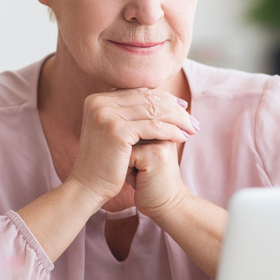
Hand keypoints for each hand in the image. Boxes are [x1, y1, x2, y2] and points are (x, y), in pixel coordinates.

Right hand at [66, 88, 197, 209]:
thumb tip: (157, 98)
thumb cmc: (105, 163)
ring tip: (193, 129)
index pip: (139, 92)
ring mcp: (106, 114)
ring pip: (153, 111)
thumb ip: (128, 114)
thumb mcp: (113, 132)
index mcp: (97, 99)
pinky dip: (171, 131)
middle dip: (174, 109)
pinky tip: (183, 138)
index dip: (164, 98)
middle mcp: (99, 102)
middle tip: (193, 120)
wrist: (87, 187)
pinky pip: (152, 127)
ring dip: (178, 120)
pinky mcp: (115, 130)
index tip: (183, 108)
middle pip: (147, 98)